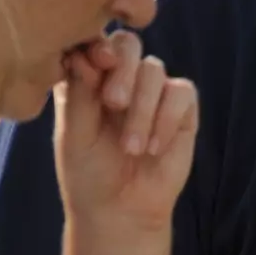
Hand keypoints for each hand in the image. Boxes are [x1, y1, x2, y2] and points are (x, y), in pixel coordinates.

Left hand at [54, 29, 197, 234]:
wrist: (121, 211)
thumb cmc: (88, 174)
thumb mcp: (74, 136)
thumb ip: (79, 95)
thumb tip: (83, 54)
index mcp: (87, 78)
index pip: (94, 43)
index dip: (98, 46)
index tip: (97, 63)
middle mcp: (120, 78)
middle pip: (129, 44)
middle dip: (123, 70)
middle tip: (114, 103)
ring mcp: (152, 92)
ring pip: (154, 71)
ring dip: (142, 109)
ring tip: (132, 148)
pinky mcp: (181, 109)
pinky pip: (181, 94)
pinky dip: (167, 120)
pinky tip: (154, 148)